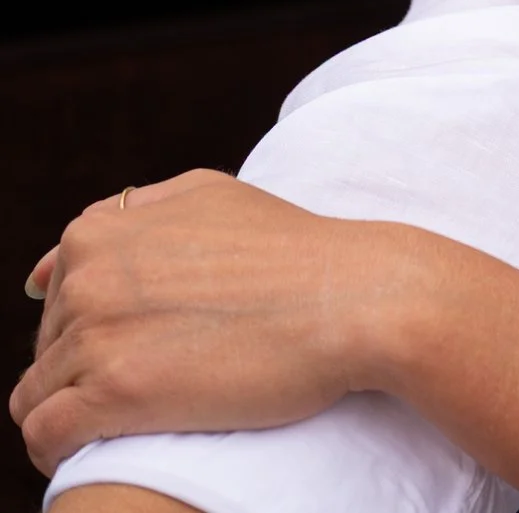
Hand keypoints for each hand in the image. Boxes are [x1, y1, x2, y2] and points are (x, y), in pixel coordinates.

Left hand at [10, 171, 403, 476]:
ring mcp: (97, 336)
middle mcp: (87, 277)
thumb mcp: (211, 198)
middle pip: (46, 345)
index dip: (98, 324)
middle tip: (160, 375)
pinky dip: (59, 447)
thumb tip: (40, 272)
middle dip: (86, 366)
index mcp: (99, 232)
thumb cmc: (297, 250)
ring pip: (36, 394)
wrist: (357, 299)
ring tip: (137, 415)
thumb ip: (131, 214)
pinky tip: (99, 445)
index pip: (56, 294)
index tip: (147, 340)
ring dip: (77, 409)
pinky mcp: (114, 394)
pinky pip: (46, 433)